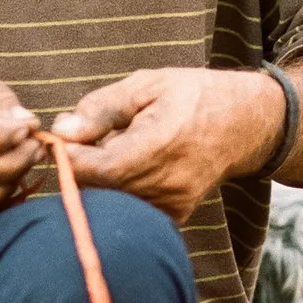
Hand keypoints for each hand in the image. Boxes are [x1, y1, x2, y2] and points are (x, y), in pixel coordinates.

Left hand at [50, 66, 281, 223]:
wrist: (244, 124)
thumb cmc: (192, 96)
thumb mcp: (146, 84)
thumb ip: (101, 108)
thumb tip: (62, 131)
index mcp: (158, 145)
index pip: (94, 169)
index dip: (68, 157)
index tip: (58, 140)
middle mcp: (166, 184)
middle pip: (96, 189)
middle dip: (80, 166)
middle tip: (85, 139)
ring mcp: (171, 206)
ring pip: (110, 202)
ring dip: (100, 179)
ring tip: (116, 149)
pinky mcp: (174, 217)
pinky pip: (129, 209)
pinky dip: (119, 191)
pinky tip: (132, 168)